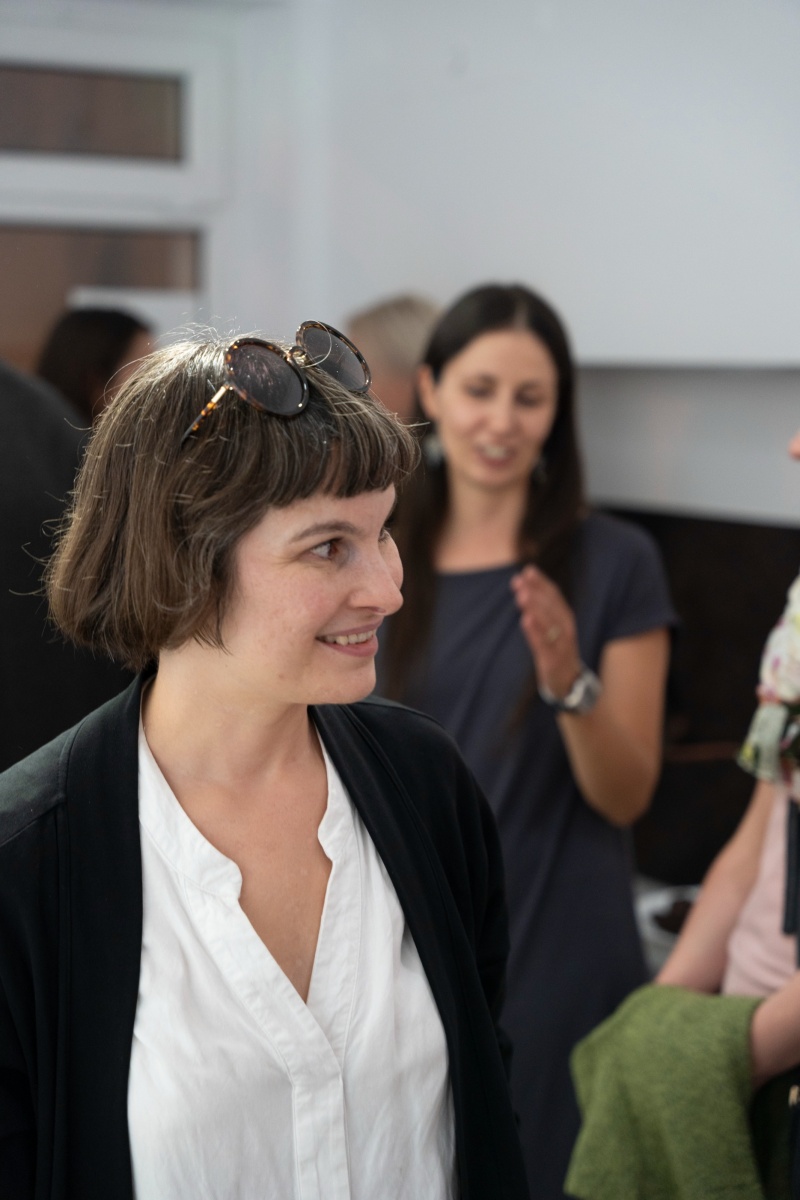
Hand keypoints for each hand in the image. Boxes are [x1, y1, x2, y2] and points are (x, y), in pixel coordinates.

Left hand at [510, 565, 582, 699]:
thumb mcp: (552, 626)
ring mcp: (561, 644)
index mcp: (565, 617)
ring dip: (535, 608)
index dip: (541, 583)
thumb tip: (524, 583)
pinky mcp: (553, 659)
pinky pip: (544, 643)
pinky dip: (536, 631)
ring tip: (522, 596)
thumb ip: (540, 607)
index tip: (527, 570)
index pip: (554, 596)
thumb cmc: (557, 649)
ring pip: (549, 623)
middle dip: (536, 592)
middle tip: (519, 581)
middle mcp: (566, 628)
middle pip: (551, 607)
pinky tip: (525, 619)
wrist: (568, 682)